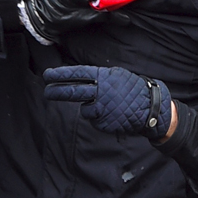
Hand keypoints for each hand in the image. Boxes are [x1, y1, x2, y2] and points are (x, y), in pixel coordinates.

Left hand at [42, 64, 174, 139]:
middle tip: (47, 92)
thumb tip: (79, 79)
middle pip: (73, 92)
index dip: (60, 75)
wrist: (151, 108)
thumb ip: (98, 77)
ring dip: (90, 108)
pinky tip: (113, 114)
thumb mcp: (116, 75)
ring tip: (107, 106)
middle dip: (57, 91)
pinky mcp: (104, 123)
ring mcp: (102, 109)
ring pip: (85, 109)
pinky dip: (100, 117)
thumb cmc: (132, 88)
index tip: (47, 75)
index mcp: (103, 77)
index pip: (77, 74)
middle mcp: (100, 93)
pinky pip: (95, 120)